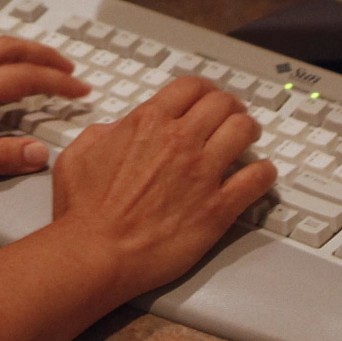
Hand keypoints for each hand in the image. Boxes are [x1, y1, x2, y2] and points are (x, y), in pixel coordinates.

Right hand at [49, 78, 274, 298]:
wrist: (96, 253)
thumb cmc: (83, 212)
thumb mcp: (78, 154)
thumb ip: (103, 133)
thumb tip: (118, 130)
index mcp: (147, 123)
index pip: (191, 87)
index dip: (203, 90)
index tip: (207, 98)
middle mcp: (179, 141)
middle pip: (223, 103)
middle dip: (230, 106)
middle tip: (232, 115)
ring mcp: (202, 173)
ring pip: (244, 131)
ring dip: (249, 131)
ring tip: (249, 137)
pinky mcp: (217, 208)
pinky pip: (255, 180)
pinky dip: (263, 173)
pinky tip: (261, 174)